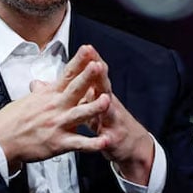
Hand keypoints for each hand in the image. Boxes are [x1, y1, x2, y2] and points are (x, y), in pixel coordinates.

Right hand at [0, 45, 112, 172]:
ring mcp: (58, 124)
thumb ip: (39, 92)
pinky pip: (79, 143)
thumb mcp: (26, 100)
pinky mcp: (58, 143)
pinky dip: (93, 143)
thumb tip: (39, 84)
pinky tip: (104, 140)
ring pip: (80, 114)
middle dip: (87, 77)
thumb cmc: (12, 121)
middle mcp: (55, 107)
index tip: (89, 50)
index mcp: (49, 95)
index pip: (67, 74)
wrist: (1, 140)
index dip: (79, 61)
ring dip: (94, 108)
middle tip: (98, 66)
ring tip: (107, 101)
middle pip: (74, 89)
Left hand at [75, 45, 154, 184]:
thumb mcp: (92, 101)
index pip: (94, 74)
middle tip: (97, 64)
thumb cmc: (107, 119)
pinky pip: (109, 139)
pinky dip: (106, 139)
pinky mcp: (114, 139)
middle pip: (103, 86)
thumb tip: (60, 76)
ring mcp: (112, 120)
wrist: (131, 144)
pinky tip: (105, 138)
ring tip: (104, 98)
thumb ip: (77, 88)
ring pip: (109, 111)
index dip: (91, 61)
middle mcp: (107, 103)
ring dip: (106, 104)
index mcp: (98, 93)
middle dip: (100, 76)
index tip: (86, 48)